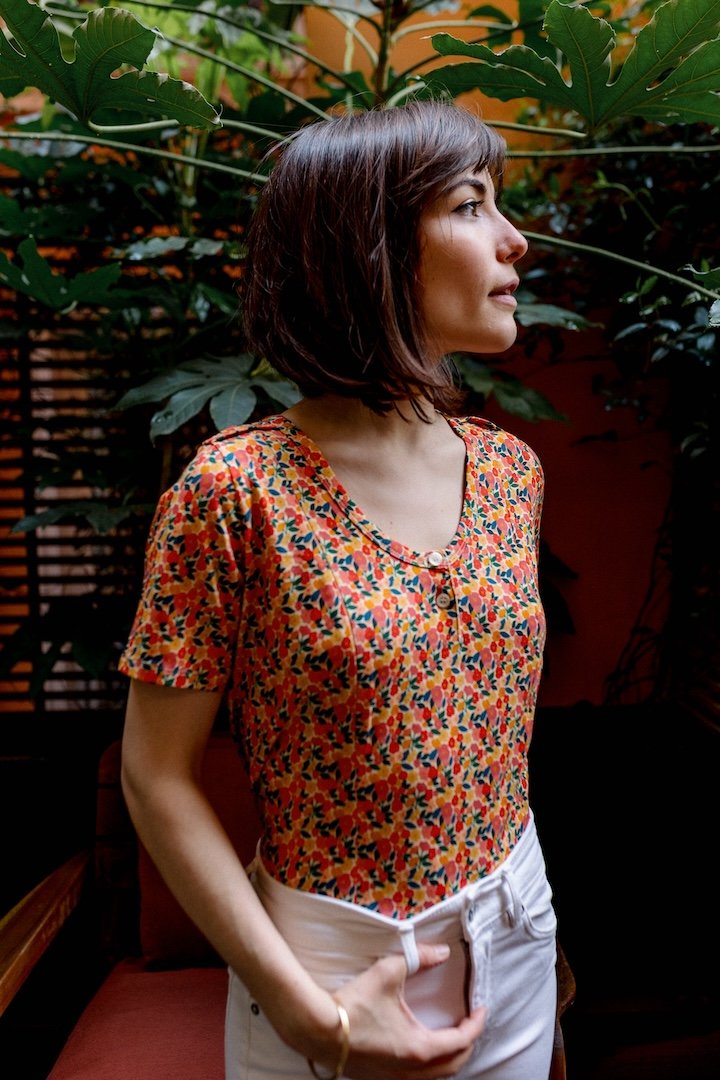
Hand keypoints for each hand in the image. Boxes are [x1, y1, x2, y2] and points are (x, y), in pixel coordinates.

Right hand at [312, 944, 486, 1079]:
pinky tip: (424, 1049)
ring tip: (452, 1036)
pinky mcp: (381, 1078)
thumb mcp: (390, 972)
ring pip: (436, 1077)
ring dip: (450, 1058)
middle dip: (468, 1044)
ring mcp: (395, 1079)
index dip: (476, 1023)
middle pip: (454, 1065)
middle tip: (471, 1022)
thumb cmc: (354, 1002)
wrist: (317, 1027)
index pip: (461, 1040)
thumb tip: (444, 952)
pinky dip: (430, 1067)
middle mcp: (411, 1071)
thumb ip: (421, 958)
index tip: (481, 1007)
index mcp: (419, 1047)